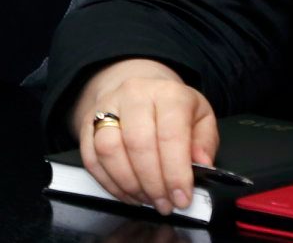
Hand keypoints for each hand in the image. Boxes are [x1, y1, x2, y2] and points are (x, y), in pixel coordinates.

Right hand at [72, 59, 219, 215]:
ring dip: (128, 184)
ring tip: (146, 198)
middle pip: (137, 144)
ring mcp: (106, 107)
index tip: (181, 197)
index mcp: (167, 93)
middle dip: (152, 183)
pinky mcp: (87, 122)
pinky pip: (91, 158)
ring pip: (108, 150)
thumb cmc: (172, 108)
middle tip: (164, 203)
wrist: (141, 88)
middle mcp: (134, 94)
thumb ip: (205, 141)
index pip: (170, 135)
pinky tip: (127, 192)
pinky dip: (108, 183)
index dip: (176, 173)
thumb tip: (201, 163)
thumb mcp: (201, 117)